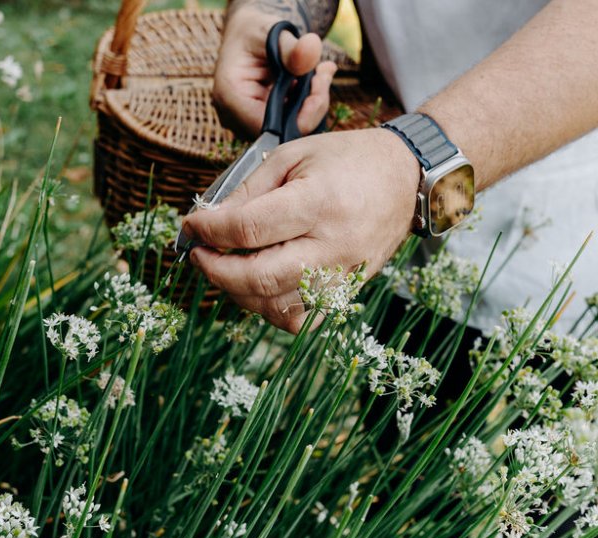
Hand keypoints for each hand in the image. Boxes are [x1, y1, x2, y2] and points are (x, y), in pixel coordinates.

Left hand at [182, 129, 420, 332]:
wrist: (405, 178)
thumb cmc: (347, 160)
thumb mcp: (293, 156)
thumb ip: (249, 190)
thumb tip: (209, 221)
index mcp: (318, 202)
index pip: (249, 229)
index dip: (210, 231)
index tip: (192, 226)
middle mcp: (334, 245)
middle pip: (260, 278)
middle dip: (216, 271)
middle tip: (200, 255)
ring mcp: (344, 274)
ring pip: (277, 307)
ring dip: (239, 293)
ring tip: (226, 268)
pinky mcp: (350, 292)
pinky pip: (303, 321)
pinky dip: (272, 311)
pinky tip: (260, 287)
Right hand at [213, 8, 336, 138]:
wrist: (246, 39)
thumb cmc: (253, 34)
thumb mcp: (271, 32)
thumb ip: (291, 46)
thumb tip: (313, 48)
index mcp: (229, 96)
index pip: (268, 126)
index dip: (301, 115)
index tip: (320, 85)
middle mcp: (234, 117)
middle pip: (282, 131)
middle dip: (311, 105)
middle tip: (323, 74)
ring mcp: (248, 123)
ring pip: (291, 129)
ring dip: (313, 102)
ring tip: (321, 72)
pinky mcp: (263, 122)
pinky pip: (292, 122)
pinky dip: (308, 103)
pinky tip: (314, 79)